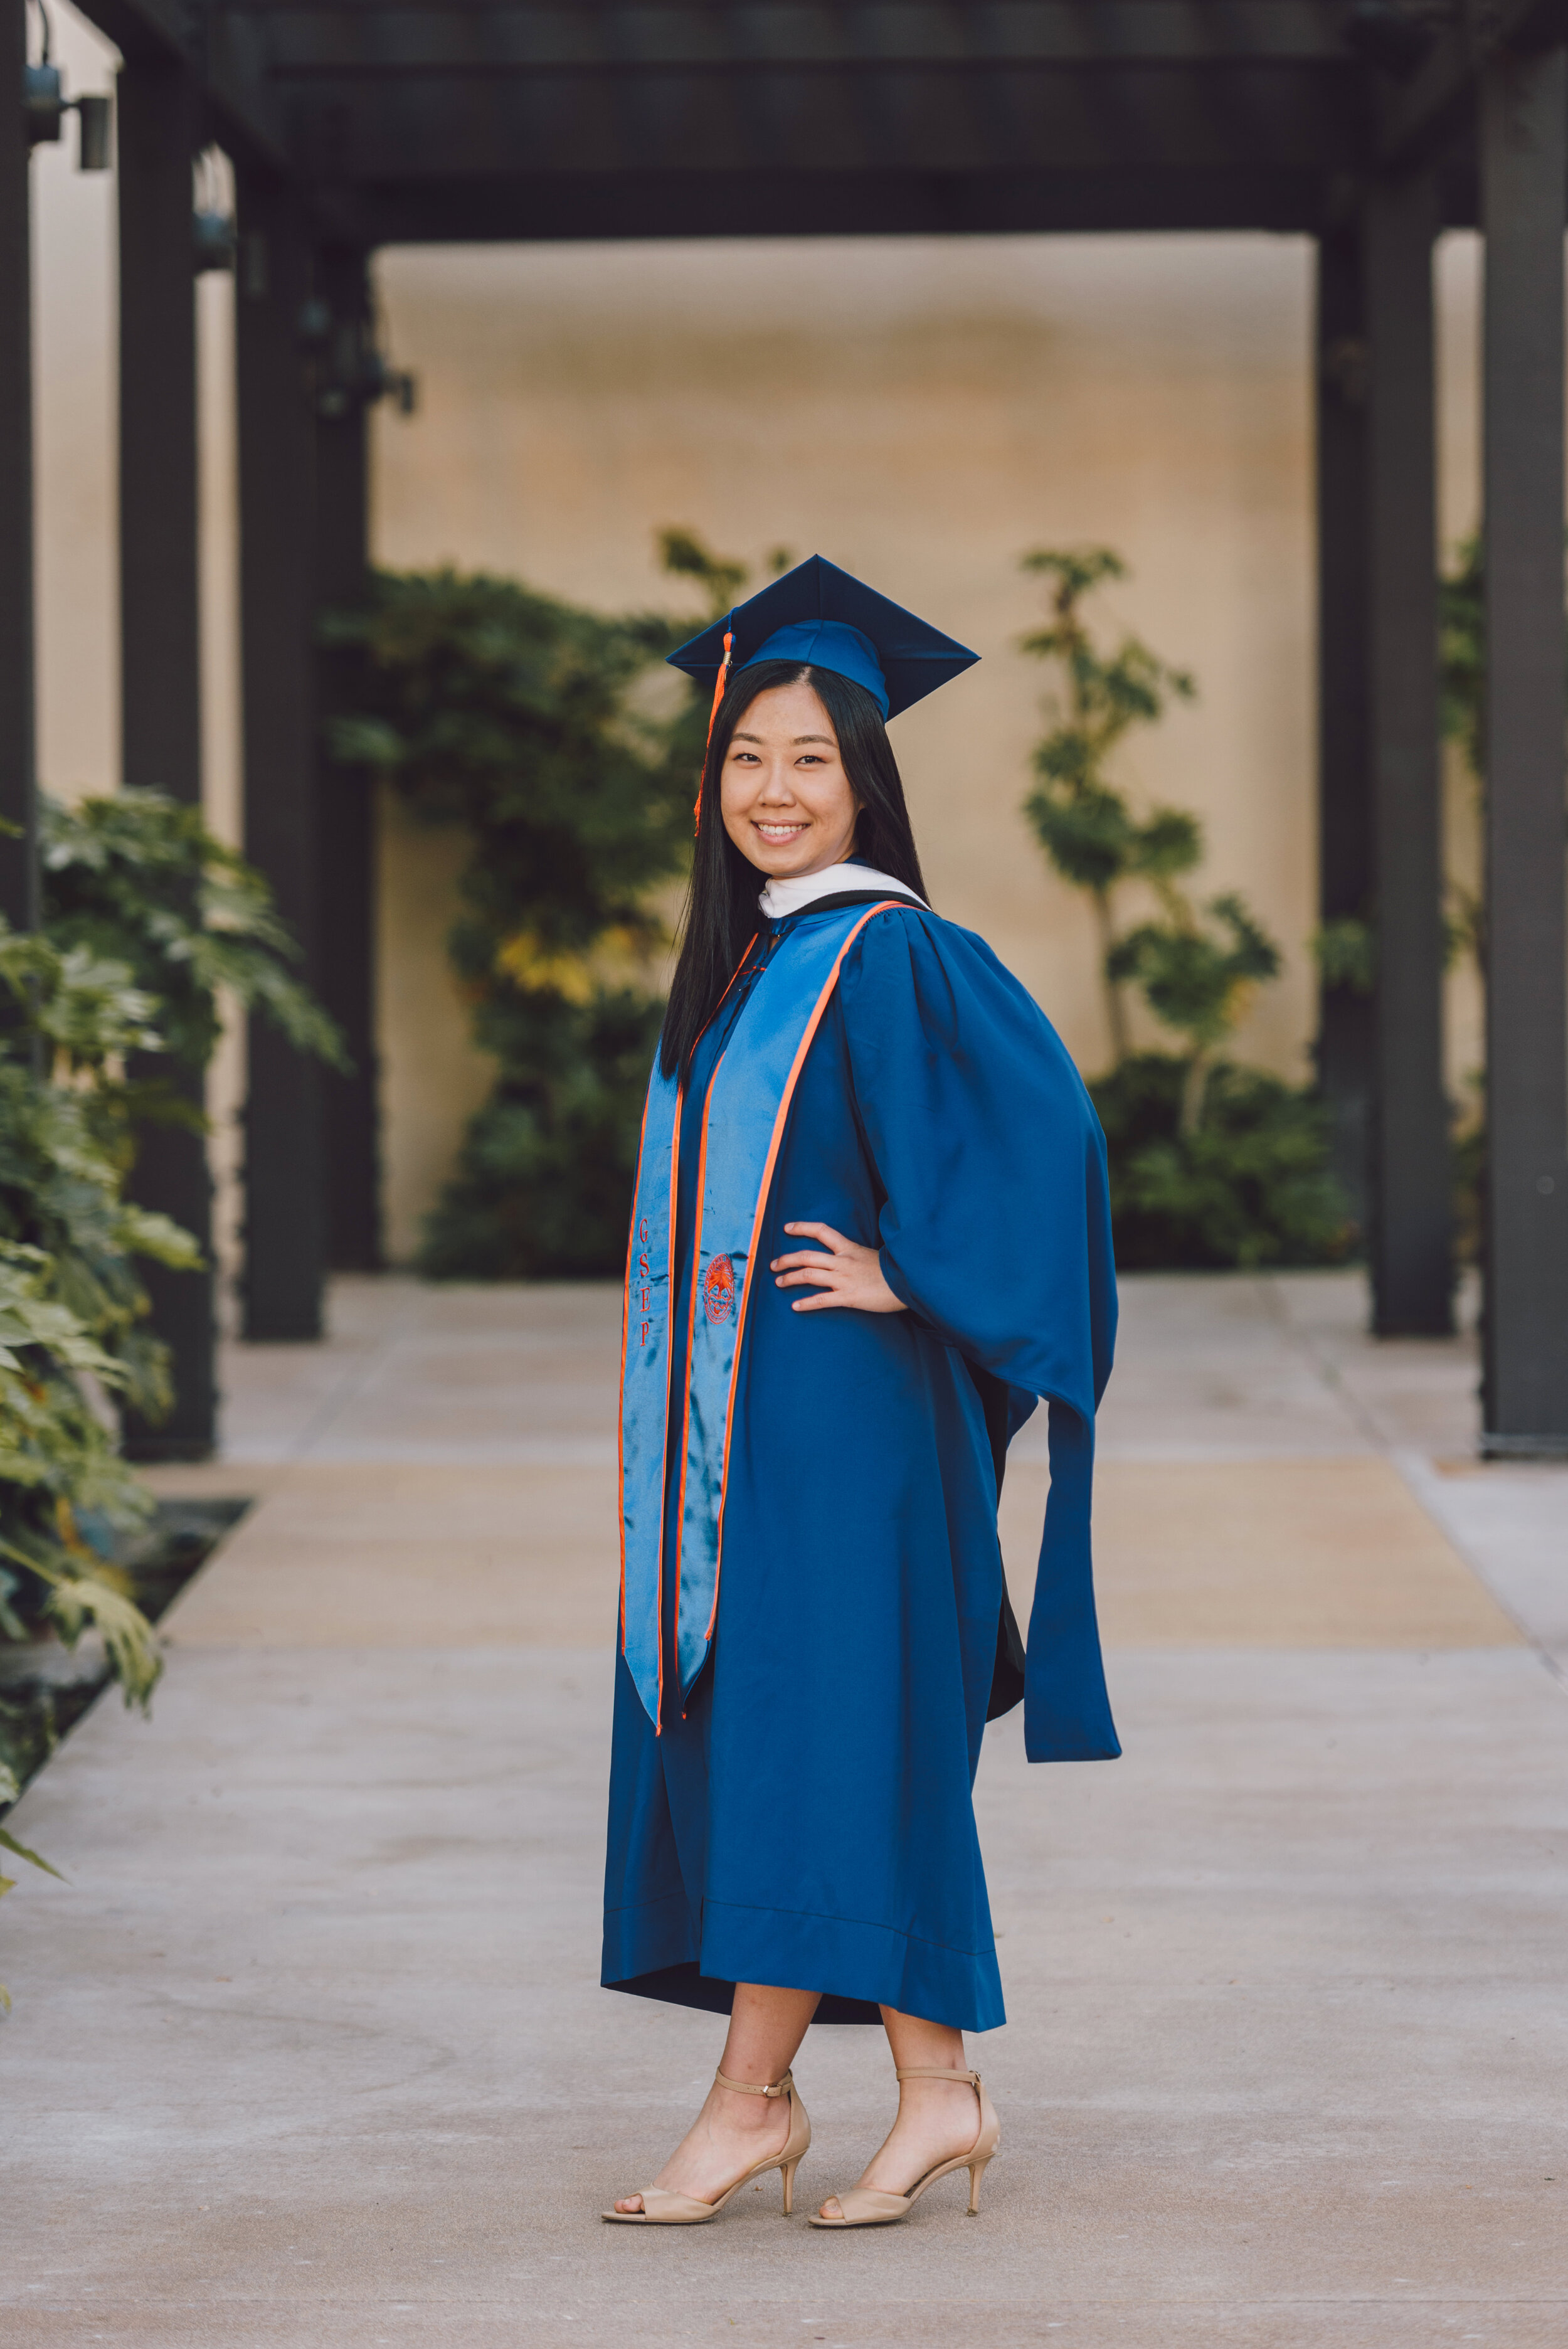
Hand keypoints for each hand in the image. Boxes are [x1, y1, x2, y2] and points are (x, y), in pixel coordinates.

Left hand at [770, 1222, 907, 1314]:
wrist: (909, 1283)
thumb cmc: (894, 1271)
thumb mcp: (872, 1255)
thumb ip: (855, 1256)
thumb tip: (845, 1259)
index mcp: (849, 1248)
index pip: (822, 1231)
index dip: (802, 1228)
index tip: (787, 1228)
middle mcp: (843, 1261)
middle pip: (806, 1256)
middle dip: (786, 1260)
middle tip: (773, 1265)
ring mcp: (844, 1279)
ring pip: (809, 1275)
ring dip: (790, 1279)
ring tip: (779, 1283)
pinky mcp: (848, 1297)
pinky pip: (822, 1300)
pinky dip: (806, 1303)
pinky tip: (795, 1306)